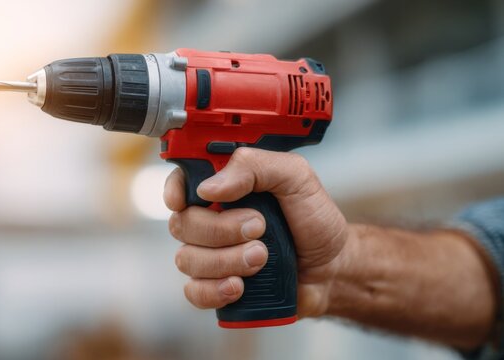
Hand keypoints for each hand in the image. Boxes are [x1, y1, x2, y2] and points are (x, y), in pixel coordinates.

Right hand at [164, 148, 348, 317]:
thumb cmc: (313, 220)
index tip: (184, 199)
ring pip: (187, 259)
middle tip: (260, 227)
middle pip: (182, 223)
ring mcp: (210, 255)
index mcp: (225, 187)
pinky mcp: (216, 286)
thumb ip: (257, 166)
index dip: (175, 189)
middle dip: (221, 230)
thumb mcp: (297, 178)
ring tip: (262, 257)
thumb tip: (209, 187)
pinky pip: (194, 291)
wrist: (332, 267)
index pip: (181, 181)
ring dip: (226, 261)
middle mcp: (210, 219)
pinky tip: (240, 286)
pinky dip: (215, 290)